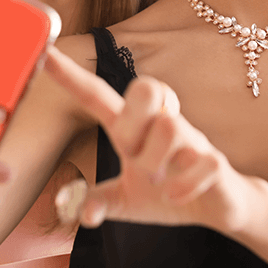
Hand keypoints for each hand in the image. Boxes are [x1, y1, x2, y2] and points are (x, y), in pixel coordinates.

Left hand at [45, 45, 250, 232]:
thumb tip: (81, 212)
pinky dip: (185, 185)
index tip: (47, 55)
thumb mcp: (127, 200)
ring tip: (157, 181)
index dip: (72, 78)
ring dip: (157, 160)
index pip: (98, 96)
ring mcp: (191, 141)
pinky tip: (177, 197)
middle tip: (131, 152)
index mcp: (133, 130)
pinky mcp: (215, 161)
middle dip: (133, 118)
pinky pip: (202, 161)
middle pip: (146, 86)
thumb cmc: (168, 192)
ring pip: (171, 126)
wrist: (220, 206)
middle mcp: (160, 126)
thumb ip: (101, 200)